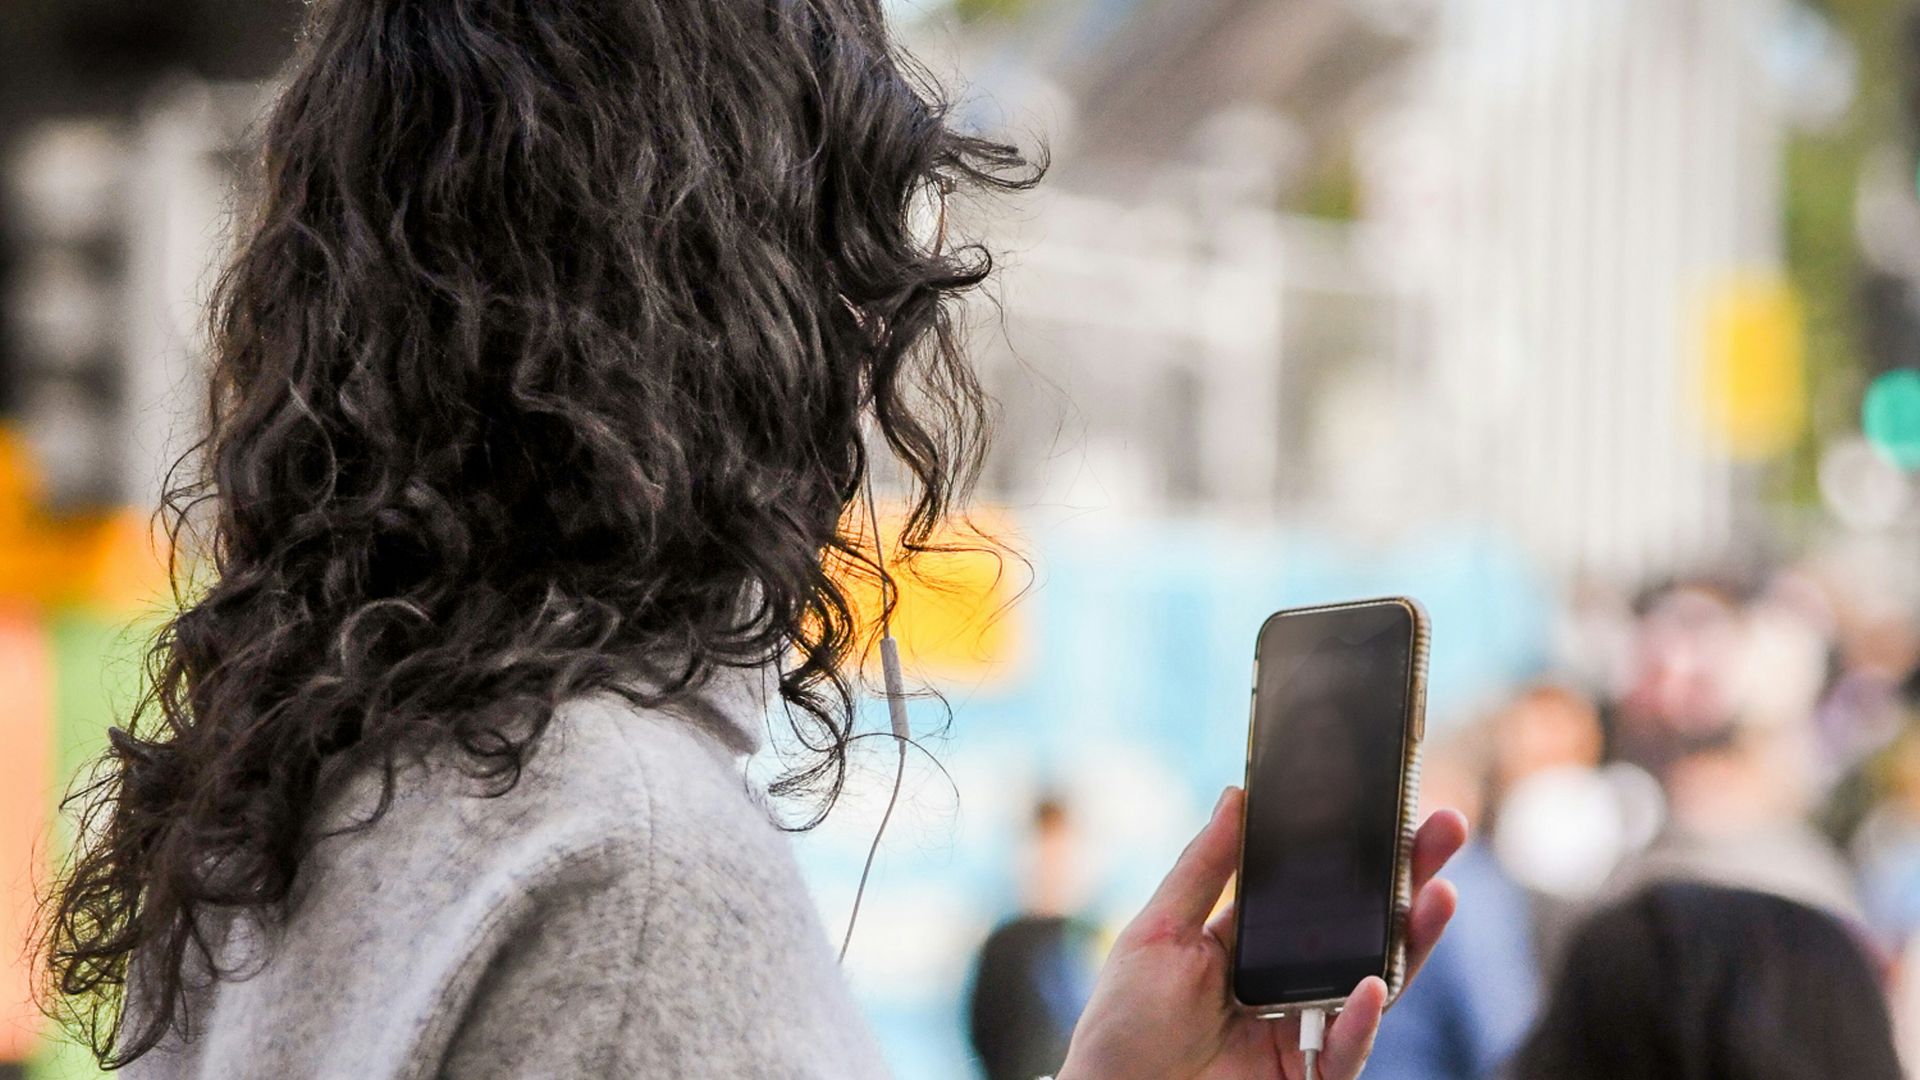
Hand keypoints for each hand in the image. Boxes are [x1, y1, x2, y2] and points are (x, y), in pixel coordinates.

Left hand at [1057, 788, 1467, 1079]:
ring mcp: (1305, 1029)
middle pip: (1363, 927)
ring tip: (1438, 894)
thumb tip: (1236, 797)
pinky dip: (1358, 1019)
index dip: (1356, 851)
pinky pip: (1345, 1048)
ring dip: (1410, 939)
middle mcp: (1291, 981)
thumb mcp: (1158, 932)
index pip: (1319, 889)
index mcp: (1254, 941)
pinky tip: (1372, 984)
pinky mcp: (1308, 1077)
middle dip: (1409, 879)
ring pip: (1375, 981)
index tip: (1387, 805)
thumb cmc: (1124, 1024)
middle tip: (1444, 827)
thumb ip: (1202, 868)